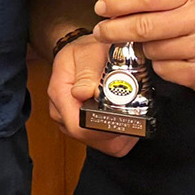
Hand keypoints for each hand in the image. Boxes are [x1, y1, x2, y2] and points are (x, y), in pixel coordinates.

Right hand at [47, 34, 138, 157]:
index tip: (124, 119)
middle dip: (115, 132)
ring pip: (98, 143)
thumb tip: (83, 93)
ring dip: (117, 134)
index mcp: (60, 94)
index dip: (103, 128)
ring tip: (130, 114)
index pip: (78, 127)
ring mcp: (68, 120)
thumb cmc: (84, 51)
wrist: (80, 52)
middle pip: (90, 139)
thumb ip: (87, 73)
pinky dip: (116, 135)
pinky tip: (124, 120)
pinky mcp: (79, 125)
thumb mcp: (88, 53)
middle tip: (134, 115)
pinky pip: (101, 143)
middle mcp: (60, 111)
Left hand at [94, 0, 194, 102]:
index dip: (117, 1)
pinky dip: (163, 67)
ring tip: (157, 43)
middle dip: (114, 29)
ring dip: (146, 49)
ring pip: (152, 51)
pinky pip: (166, 72)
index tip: (102, 6)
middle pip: (142, 26)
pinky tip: (176, 59)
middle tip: (102, 31)